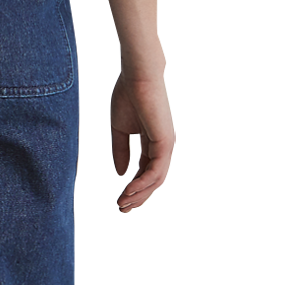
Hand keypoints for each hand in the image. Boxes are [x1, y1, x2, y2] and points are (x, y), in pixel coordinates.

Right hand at [110, 72, 174, 212]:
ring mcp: (166, 145)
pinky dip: (142, 183)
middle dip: (137, 197)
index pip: (145, 172)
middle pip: (153, 181)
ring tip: (122, 204)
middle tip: (121, 209)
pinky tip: (128, 190)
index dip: (132, 187)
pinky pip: (156, 171)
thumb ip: (120, 151)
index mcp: (153, 143)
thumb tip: (121, 174)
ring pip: (156, 180)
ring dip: (139, 194)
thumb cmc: (128, 95)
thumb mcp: (119, 129)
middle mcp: (163, 146)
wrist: (137, 75)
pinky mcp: (165, 142)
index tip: (118, 200)